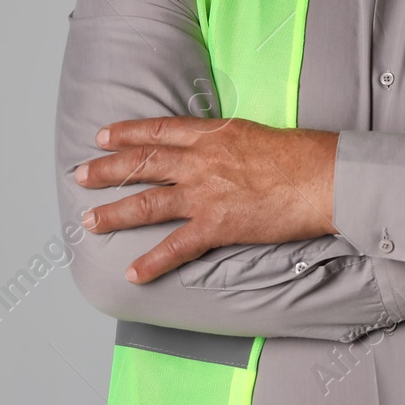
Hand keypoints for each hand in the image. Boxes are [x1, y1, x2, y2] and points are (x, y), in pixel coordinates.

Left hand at [75, 116, 339, 283]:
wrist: (323, 177)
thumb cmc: (301, 155)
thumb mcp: (256, 134)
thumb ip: (227, 142)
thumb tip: (215, 147)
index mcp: (213, 135)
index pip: (159, 131)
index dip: (127, 133)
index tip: (103, 136)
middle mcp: (201, 161)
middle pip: (143, 164)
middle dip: (107, 169)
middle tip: (80, 174)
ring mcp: (206, 193)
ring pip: (148, 203)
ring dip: (115, 213)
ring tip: (89, 221)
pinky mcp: (218, 225)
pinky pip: (177, 247)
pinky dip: (153, 262)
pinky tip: (133, 273)